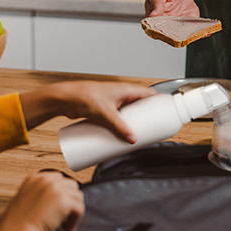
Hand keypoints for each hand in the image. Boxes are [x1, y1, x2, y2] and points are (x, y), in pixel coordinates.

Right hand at [0, 170, 83, 230]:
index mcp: (34, 178)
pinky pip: (79, 208)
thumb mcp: (25, 203)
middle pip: (71, 185)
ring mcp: (55, 188)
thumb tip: (56, 201)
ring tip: (65, 224)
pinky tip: (67, 230)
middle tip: (66, 216)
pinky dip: (75, 221)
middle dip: (70, 200)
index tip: (63, 206)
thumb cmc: (17, 226)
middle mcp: (45, 180)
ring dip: (73, 211)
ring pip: (77, 197)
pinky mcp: (63, 200)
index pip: (58, 179)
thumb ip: (40, 196)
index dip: (62, 194)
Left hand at [19, 81, 156, 141]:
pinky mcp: (103, 111)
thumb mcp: (106, 114)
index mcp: (126, 90)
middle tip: (152, 130)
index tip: (165, 113)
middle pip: (140, 107)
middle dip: (146, 118)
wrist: (65, 98)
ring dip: (134, 124)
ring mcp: (112, 103)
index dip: (158, 102)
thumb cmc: (85, 97)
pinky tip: (122, 135)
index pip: (148, 94)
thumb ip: (120, 128)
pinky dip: (121, 126)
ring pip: (128, 114)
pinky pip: (117, 119)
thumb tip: (132, 140)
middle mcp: (121, 95)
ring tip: (138, 136)